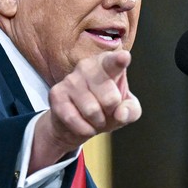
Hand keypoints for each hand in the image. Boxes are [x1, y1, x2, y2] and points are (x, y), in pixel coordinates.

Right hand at [31, 51, 141, 167]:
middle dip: (111, 112)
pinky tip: (83, 123)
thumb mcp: (126, 110)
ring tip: (94, 117)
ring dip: (97, 122)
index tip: (124, 58)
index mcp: (107, 64)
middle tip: (106, 110)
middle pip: (110, 99)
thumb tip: (120, 114)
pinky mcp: (56, 94)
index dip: (119, 60)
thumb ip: (131, 110)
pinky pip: (74, 119)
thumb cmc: (106, 109)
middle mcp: (87, 66)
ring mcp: (70, 79)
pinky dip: (83, 129)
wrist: (77, 123)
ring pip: (92, 111)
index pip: (114, 62)